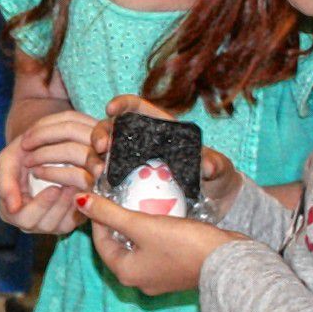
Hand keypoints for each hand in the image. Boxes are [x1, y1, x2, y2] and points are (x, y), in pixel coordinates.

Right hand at [0, 107, 99, 233]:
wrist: (37, 150)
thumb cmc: (19, 156)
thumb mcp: (6, 163)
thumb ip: (5, 184)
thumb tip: (12, 208)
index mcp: (11, 213)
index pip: (25, 219)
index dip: (41, 206)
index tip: (54, 188)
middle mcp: (31, 223)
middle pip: (46, 225)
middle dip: (59, 205)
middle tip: (70, 186)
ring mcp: (50, 224)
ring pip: (64, 226)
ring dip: (72, 205)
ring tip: (79, 185)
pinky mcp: (68, 220)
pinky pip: (77, 221)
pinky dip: (82, 206)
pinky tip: (85, 190)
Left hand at [75, 192, 244, 295]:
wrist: (230, 263)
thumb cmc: (184, 245)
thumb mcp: (142, 225)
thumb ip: (110, 213)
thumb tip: (80, 201)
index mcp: (125, 273)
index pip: (101, 241)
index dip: (98, 216)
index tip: (102, 195)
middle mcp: (139, 280)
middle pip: (119, 245)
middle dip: (118, 221)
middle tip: (120, 197)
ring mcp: (160, 278)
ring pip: (140, 247)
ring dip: (138, 227)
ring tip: (141, 203)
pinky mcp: (178, 271)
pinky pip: (158, 250)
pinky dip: (156, 234)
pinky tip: (164, 217)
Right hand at [96, 96, 238, 209]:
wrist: (213, 207)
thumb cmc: (216, 180)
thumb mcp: (219, 170)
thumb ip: (215, 165)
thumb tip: (207, 164)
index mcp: (160, 130)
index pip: (136, 109)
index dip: (122, 104)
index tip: (111, 109)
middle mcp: (139, 144)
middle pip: (111, 130)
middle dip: (100, 134)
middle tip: (101, 148)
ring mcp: (129, 166)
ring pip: (101, 155)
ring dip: (93, 160)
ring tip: (98, 174)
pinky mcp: (124, 188)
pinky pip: (103, 181)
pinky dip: (94, 182)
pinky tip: (94, 188)